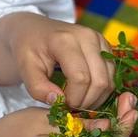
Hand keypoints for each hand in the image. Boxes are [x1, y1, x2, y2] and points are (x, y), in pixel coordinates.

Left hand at [0, 12, 114, 108]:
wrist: (33, 29)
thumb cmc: (28, 49)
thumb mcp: (24, 68)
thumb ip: (38, 88)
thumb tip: (59, 102)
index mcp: (64, 39)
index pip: (80, 78)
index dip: (73, 98)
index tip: (61, 104)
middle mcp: (87, 36)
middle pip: (100, 81)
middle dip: (87, 102)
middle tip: (70, 107)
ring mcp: (99, 40)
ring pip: (110, 81)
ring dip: (96, 98)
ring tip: (76, 100)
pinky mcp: (106, 46)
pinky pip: (112, 76)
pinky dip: (102, 90)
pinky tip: (85, 93)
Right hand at [0, 92, 137, 136]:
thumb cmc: (15, 132)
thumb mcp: (44, 121)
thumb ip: (76, 125)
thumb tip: (106, 126)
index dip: (122, 125)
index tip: (130, 103)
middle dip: (122, 124)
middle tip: (131, 99)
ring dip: (114, 127)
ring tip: (124, 104)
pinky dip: (102, 132)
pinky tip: (107, 115)